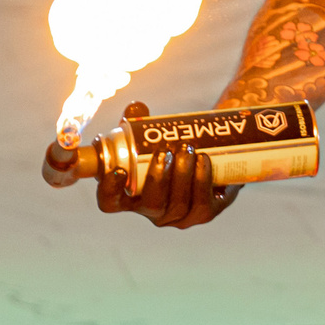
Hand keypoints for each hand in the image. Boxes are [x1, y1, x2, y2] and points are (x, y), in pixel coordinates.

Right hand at [94, 102, 238, 229]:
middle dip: (157, 178)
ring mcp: (179, 216)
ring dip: (182, 176)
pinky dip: (202, 181)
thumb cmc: (171, 148)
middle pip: (150, 205)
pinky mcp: (204, 214)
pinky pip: (202, 204)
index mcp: (130, 196)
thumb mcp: (152, 135)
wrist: (213, 156)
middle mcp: (152, 211)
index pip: (111, 203)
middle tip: (165, 152)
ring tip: (187, 149)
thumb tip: (137, 108)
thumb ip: (140, 121)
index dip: (110, 190)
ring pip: (178, 204)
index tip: (119, 170)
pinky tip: (202, 160)